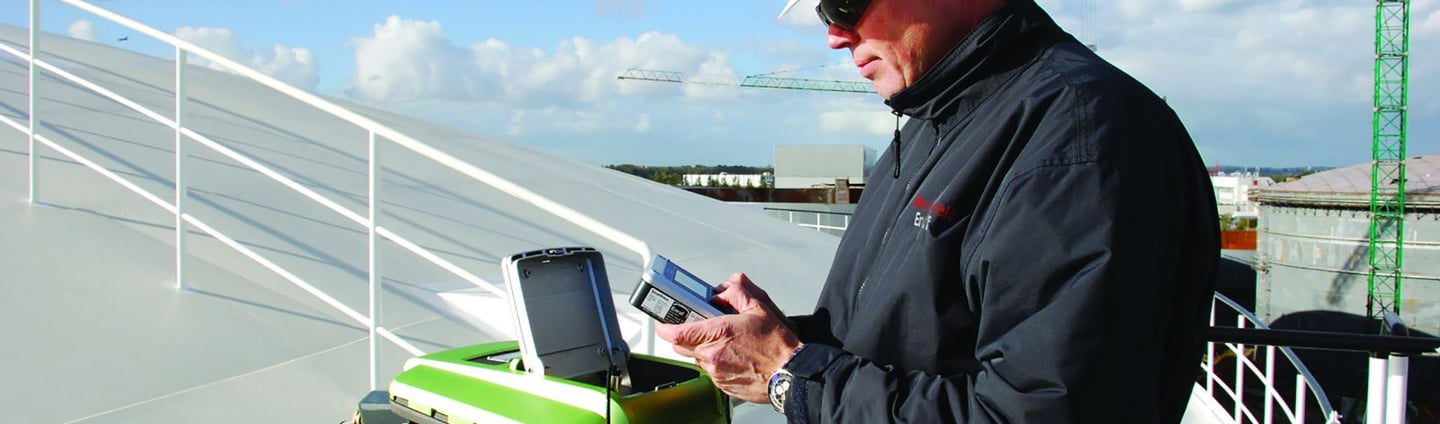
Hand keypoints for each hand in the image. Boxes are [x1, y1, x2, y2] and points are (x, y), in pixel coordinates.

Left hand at [655, 273, 801, 403]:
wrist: (790, 375)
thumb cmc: (777, 347)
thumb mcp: (759, 308)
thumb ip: (737, 292)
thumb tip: (723, 290)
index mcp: (718, 334)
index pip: (676, 332)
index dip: (665, 325)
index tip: (663, 319)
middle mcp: (712, 356)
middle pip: (681, 345)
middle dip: (684, 334)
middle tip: (697, 324)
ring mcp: (716, 373)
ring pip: (696, 358)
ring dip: (702, 347)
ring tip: (724, 340)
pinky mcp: (722, 385)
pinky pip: (709, 370)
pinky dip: (715, 361)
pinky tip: (733, 355)